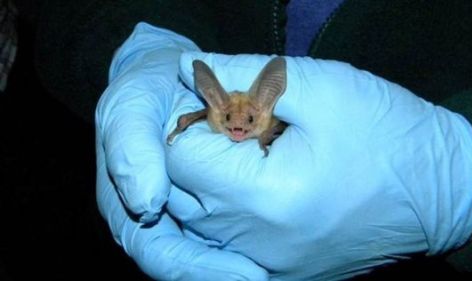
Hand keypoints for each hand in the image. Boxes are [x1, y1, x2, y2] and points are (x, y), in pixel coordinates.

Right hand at [95, 23, 267, 280]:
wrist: (171, 76)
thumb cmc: (146, 92)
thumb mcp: (130, 108)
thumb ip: (129, 146)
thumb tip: (146, 202)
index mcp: (132, 203)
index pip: (161, 253)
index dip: (197, 268)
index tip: (245, 273)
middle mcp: (160, 216)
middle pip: (191, 263)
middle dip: (227, 271)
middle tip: (266, 276)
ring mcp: (188, 209)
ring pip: (213, 251)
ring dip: (241, 261)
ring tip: (277, 267)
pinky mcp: (214, 198)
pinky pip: (230, 228)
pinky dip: (250, 238)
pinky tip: (277, 244)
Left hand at [165, 52, 471, 279]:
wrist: (438, 192)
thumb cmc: (388, 135)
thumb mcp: (321, 87)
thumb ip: (244, 74)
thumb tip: (188, 68)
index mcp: (266, 197)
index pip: (180, 159)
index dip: (193, 122)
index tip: (223, 105)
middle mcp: (258, 242)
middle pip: (182, 193)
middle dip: (199, 152)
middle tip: (238, 127)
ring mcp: (267, 263)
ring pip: (199, 221)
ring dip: (212, 182)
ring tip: (251, 154)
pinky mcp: (279, 271)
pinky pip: (226, 242)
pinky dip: (229, 210)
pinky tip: (260, 186)